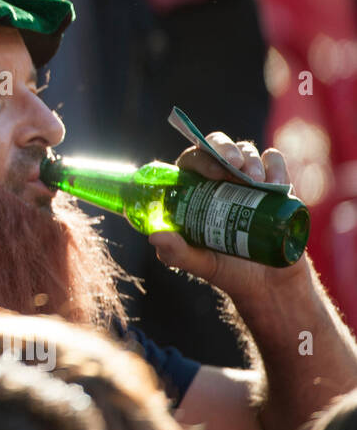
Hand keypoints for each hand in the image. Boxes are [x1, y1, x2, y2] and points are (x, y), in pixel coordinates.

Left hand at [149, 132, 310, 302]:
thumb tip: (155, 235)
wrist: (268, 282)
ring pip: (247, 151)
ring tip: (259, 183)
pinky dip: (275, 166)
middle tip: (236, 166)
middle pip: (218, 146)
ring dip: (252, 159)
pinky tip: (275, 184)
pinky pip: (274, 163)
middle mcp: (220, 179)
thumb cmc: (227, 269)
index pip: (192, 160)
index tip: (216, 173)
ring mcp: (248, 180)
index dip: (201, 159)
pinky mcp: (275, 185)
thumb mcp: (200, 263)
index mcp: (195, 190)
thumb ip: (176, 253)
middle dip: (227, 149)